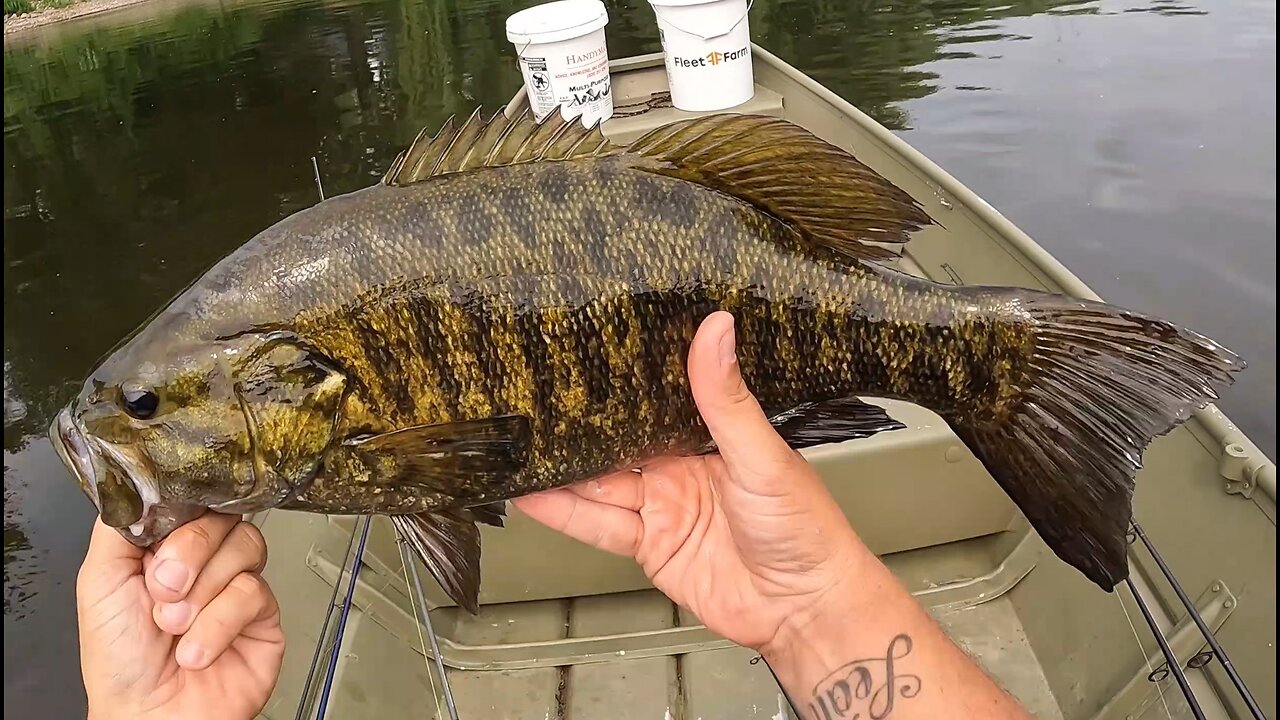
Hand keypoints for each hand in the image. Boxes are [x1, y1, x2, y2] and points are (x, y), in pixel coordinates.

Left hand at [76, 512, 285, 719]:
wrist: (151, 718)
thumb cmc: (120, 662)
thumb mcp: (99, 581)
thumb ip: (118, 526)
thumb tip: (142, 487)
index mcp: (168, 547)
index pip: (193, 500)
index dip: (181, 518)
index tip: (157, 548)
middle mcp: (206, 562)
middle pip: (223, 519)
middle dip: (189, 556)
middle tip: (163, 592)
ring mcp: (237, 586)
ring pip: (245, 548)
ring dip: (202, 594)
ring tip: (175, 627)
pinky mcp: (264, 616)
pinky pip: (254, 592)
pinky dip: (217, 625)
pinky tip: (197, 648)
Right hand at [514, 311, 864, 652]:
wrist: (803, 608)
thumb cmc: (804, 529)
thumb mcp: (762, 456)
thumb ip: (727, 400)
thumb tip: (717, 329)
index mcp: (709, 437)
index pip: (657, 401)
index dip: (623, 382)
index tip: (586, 354)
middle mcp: (680, 469)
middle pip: (619, 442)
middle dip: (580, 424)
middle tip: (534, 396)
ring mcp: (662, 508)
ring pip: (601, 482)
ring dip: (562, 468)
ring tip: (520, 443)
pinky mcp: (648, 546)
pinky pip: (600, 525)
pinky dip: (565, 512)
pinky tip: (534, 495)